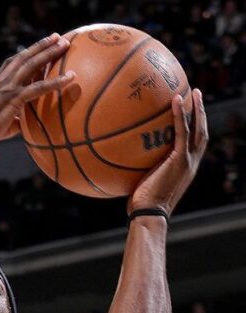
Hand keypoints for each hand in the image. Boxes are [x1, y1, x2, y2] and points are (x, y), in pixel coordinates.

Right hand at [0, 33, 73, 160]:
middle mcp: (0, 85)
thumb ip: (13, 120)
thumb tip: (24, 124)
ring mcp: (6, 90)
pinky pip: (38, 87)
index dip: (24, 55)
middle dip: (40, 46)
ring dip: (49, 53)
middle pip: (23, 58)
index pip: (9, 65)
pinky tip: (70, 77)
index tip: (35, 48)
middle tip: (56, 38)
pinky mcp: (12, 100)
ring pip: (30, 65)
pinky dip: (55, 81)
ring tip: (64, 44)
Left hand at [128, 89, 208, 215]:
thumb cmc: (139, 205)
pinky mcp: (180, 160)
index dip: (197, 127)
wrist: (148, 214)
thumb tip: (118, 161)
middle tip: (197, 95)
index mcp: (185, 168)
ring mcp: (187, 161)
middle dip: (201, 113)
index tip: (193, 113)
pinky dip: (180, 114)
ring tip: (194, 91)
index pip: (195, 143)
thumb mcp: (141, 183)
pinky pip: (181, 131)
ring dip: (197, 108)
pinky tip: (176, 99)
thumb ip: (138, 170)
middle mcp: (191, 163)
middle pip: (202, 132)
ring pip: (198, 128)